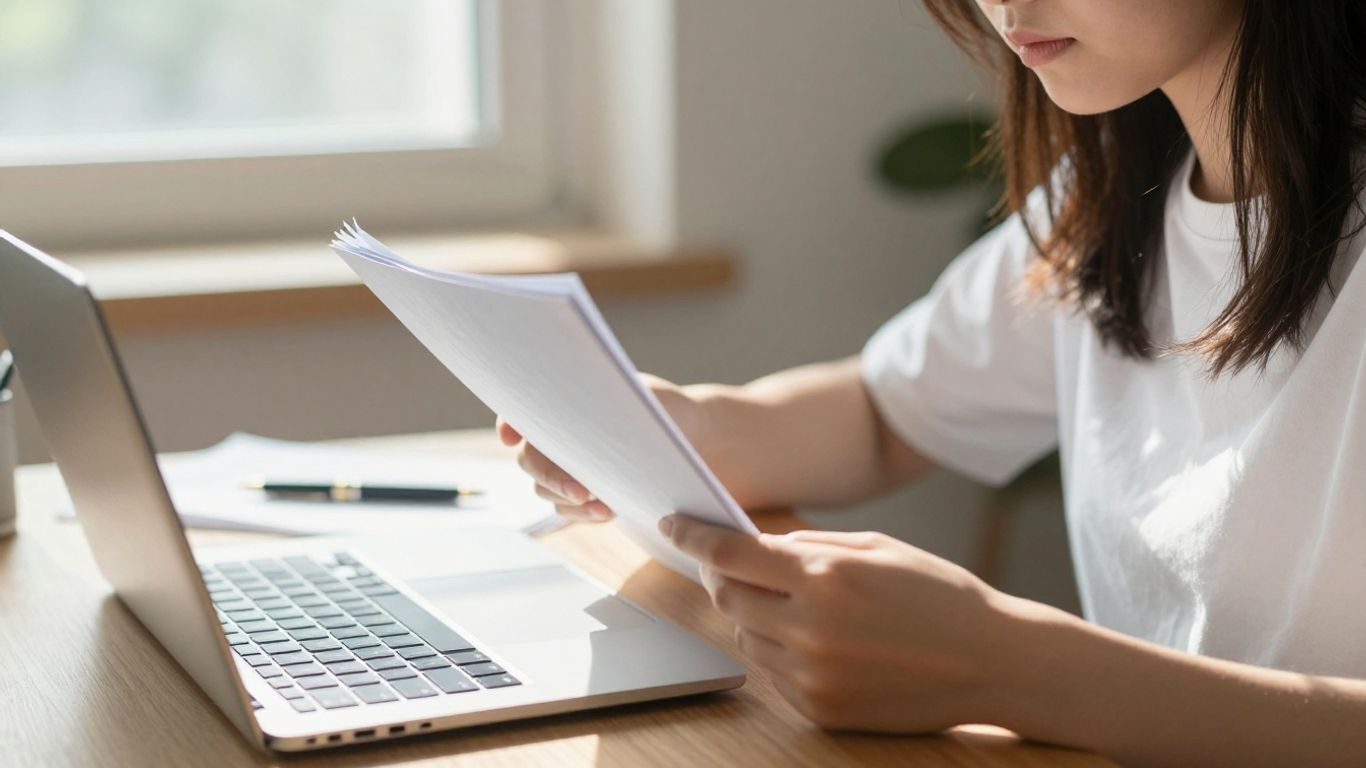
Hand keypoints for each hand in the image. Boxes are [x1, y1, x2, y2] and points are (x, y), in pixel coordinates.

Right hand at [497, 373, 711, 522]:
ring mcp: (569, 467)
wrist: (697, 441)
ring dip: (567, 498)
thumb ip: (614, 402)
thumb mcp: (646, 398)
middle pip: (529, 458)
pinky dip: (581, 513)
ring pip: (543, 489)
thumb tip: (586, 416)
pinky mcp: (585, 495)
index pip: (522, 410)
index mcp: (567, 402)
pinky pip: (566, 509)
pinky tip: (606, 512)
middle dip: (548, 475)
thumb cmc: (670, 410)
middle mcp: (560, 435)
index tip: (511, 436)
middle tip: (578, 489)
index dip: (509, 422)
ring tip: (602, 505)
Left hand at [659, 514, 1017, 732]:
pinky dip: (780, 652)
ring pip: (746, 637)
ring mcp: (814, 676)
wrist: (993, 663)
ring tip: (795, 605)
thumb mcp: (877, 547)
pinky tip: (819, 641)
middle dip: (721, 576)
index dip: (693, 536)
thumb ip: (810, 545)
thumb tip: (756, 545)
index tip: (674, 523)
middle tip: (732, 565)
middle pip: (727, 598)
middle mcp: (812, 629)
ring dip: (753, 615)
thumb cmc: (939, 594)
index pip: (730, 554)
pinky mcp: (821, 710)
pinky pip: (773, 674)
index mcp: (827, 577)